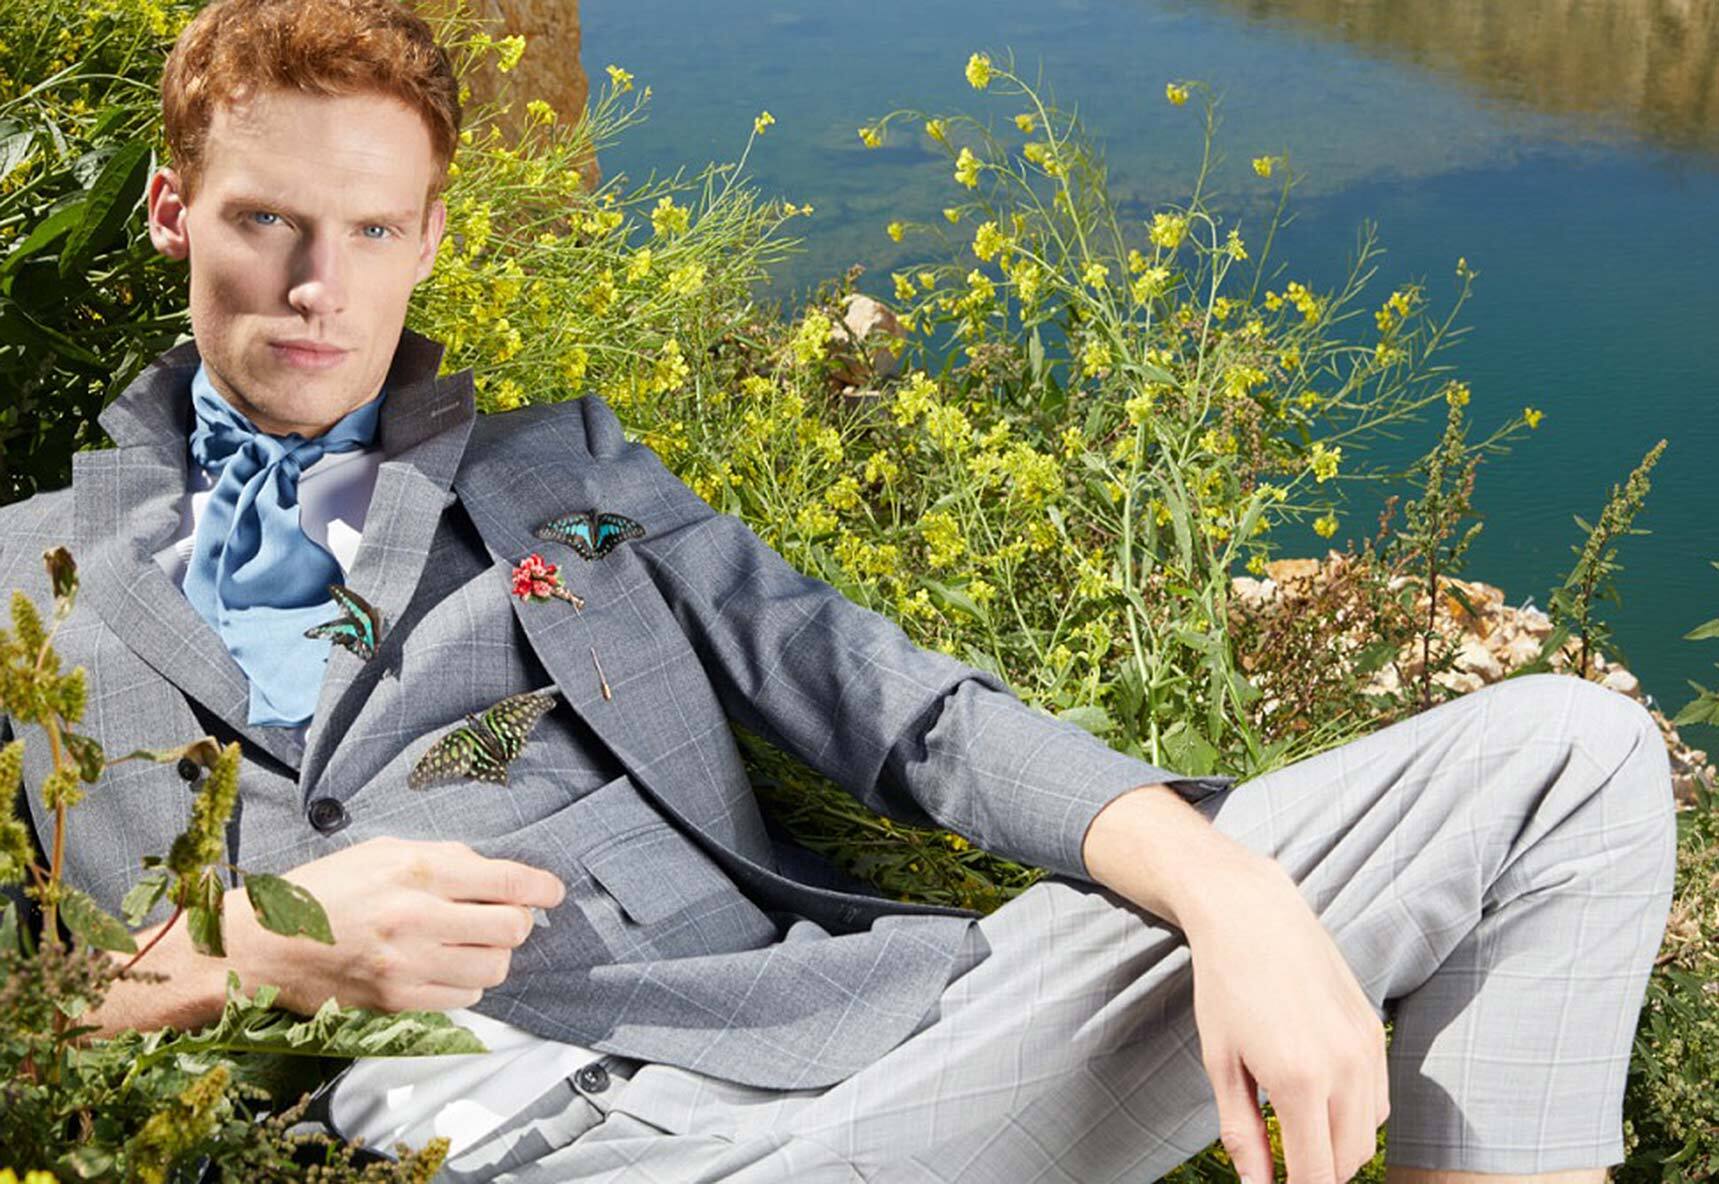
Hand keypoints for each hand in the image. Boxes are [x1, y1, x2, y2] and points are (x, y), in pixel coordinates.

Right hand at [225, 836, 566, 1014]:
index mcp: (417, 870)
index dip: (542, 888)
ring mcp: (408, 966)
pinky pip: (464, 999)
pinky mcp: (398, 1002)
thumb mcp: (384, 850)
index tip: (553, 892)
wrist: (264, 945)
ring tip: (469, 942)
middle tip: (503, 916)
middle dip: (518, 922)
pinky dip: (465, 983)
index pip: (507, 882)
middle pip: (512, 930)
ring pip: (494, 969)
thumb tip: (495, 874)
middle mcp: (417, 918)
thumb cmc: (324, 890)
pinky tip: (442, 966)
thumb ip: (445, 858)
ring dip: (493, 955)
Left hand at [1184, 853, 1387, 1183]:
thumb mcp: (1220, 1063)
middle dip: (1317, 1174)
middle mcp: (1344, 1068)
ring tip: (1298, 1136)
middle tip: (1283, 1166)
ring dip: (1338, 1149)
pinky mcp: (1376, 1032)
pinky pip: (1379, 1100)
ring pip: (1369, 1134)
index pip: (1315, 1175)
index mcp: (1299, 1081)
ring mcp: (1367, 1048)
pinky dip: (1356, 1117)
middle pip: (1347, 1161)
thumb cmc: (1224, 985)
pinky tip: (1322, 1103)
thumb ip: (1242, 1133)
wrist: (1252, 914)